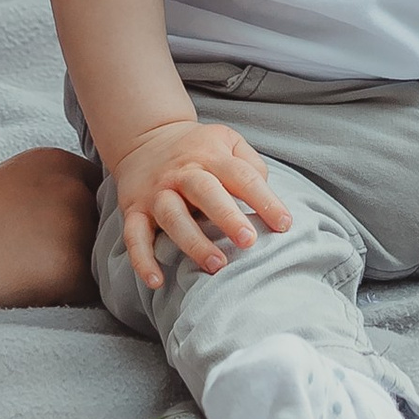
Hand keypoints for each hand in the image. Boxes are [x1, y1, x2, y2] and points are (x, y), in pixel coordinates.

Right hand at [0, 147, 99, 309]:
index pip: (101, 194)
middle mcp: (79, 190)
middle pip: (107, 226)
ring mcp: (79, 228)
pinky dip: (74, 294)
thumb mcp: (17, 177)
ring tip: (41, 274)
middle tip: (48, 258)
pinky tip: (40, 289)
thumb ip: (57, 187)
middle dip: (89, 243)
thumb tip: (92, 211)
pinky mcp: (72, 268)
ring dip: (84, 271)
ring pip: (102, 259)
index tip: (59, 234)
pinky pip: (92, 289)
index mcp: (65, 164)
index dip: (85, 218)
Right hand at [107, 117, 290, 294]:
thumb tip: (266, 197)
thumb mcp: (227, 141)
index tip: (284, 224)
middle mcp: (182, 173)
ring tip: (216, 265)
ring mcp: (156, 192)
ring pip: (172, 216)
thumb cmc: (198, 148)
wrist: (145, 136)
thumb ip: (250, 164)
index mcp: (210, 155)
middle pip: (205, 192)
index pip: (242, 176)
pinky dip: (142, 259)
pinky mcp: (134, 210)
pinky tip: (156, 281)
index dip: (265, 200)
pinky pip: (134, 236)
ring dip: (193, 241)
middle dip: (227, 217)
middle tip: (248, 242)